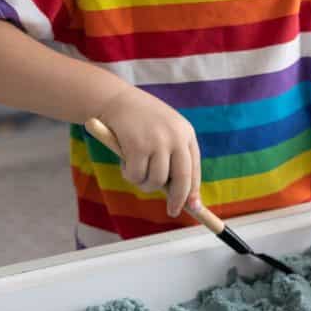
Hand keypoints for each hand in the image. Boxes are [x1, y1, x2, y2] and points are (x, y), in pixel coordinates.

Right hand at [96, 86, 201, 217]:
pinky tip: (125, 162)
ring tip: (136, 171)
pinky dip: (129, 175)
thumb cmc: (140, 120)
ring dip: (144, 183)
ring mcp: (157, 141)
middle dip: (177, 199)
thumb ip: (174, 157)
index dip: (193, 190)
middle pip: (182, 179)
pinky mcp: (137, 145)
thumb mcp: (164, 132)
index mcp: (186, 134)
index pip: (194, 169)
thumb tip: (184, 195)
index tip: (193, 207)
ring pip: (156, 180)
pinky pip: (137, 175)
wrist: (115, 99)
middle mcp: (176, 137)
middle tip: (172, 211)